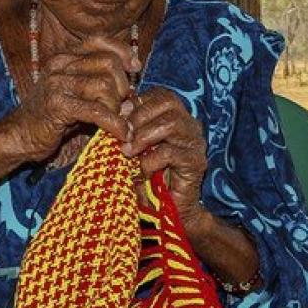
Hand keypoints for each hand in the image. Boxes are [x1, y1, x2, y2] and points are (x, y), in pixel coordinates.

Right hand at [0, 34, 138, 163]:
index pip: (99, 40)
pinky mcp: (58, 105)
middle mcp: (59, 65)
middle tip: (119, 106)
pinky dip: (114, 123)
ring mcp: (57, 83)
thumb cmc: (50, 118)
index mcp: (63, 58)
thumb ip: (99, 88)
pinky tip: (120, 133)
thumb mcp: (76, 96)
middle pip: (108, 63)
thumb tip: (131, 92)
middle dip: (121, 86)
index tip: (134, 67)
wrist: (19, 137)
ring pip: (105, 85)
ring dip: (116, 107)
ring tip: (114, 122)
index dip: (122, 51)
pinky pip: (98, 110)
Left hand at [124, 88, 207, 221]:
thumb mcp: (132, 150)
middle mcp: (189, 125)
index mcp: (175, 117)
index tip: (119, 120)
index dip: (138, 103)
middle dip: (138, 117)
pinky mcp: (196, 163)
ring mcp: (195, 143)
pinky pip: (170, 153)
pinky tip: (143, 172)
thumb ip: (126, 130)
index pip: (161, 94)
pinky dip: (151, 161)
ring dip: (143, 137)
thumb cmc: (146, 178)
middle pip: (167, 103)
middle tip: (123, 137)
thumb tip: (111, 112)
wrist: (166, 213)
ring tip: (128, 153)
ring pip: (171, 123)